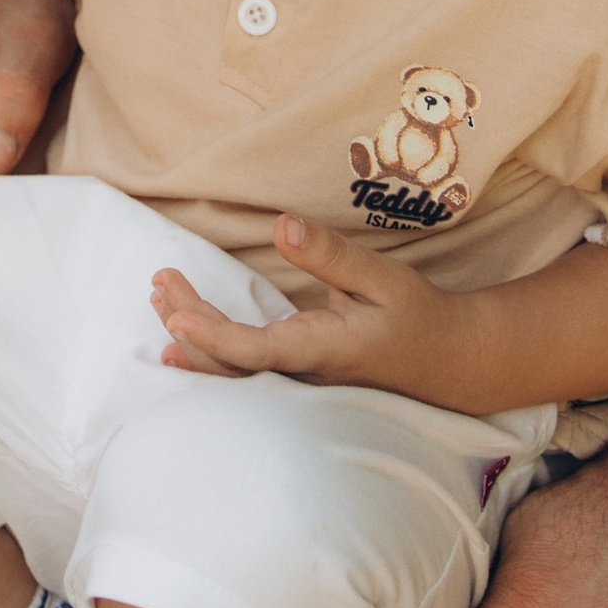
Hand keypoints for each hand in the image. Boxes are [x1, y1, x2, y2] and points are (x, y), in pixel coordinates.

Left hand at [154, 214, 464, 401]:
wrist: (448, 361)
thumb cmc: (417, 315)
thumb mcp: (382, 277)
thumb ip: (331, 255)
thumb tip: (284, 226)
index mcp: (323, 351)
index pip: (257, 352)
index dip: (213, 340)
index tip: (176, 322)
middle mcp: (304, 374)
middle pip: (232, 363)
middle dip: (188, 326)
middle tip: (160, 283)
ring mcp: (299, 382)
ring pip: (235, 369)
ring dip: (194, 336)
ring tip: (160, 297)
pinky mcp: (298, 376)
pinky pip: (246, 368)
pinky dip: (211, 345)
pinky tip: (184, 330)